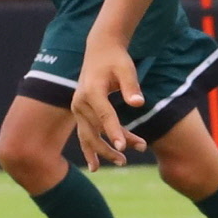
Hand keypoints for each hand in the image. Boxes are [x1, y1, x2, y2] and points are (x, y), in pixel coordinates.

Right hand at [70, 35, 145, 166]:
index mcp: (92, 91)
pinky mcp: (81, 112)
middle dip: (112, 146)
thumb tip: (139, 103)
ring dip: (103, 151)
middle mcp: (81, 102)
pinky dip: (90, 150)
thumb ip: (131, 87)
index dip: (114, 132)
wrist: (100, 50)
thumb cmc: (116, 60)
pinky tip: (96, 166)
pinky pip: (85, 134)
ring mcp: (78, 108)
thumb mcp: (126, 69)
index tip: (123, 148)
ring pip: (89, 136)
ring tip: (122, 163)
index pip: (105, 115)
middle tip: (130, 157)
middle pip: (96, 130)